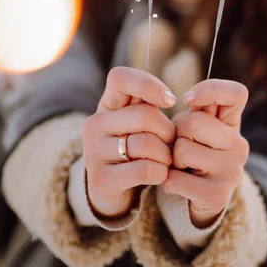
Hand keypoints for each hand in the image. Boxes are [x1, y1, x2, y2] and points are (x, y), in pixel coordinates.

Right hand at [83, 66, 176, 218]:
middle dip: (169, 131)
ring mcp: (93, 151)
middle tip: (172, 142)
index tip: (169, 101)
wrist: (111, 189)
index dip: (148, 84)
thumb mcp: (140, 121)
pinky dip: (161, 173)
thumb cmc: (135, 147)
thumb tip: (169, 98)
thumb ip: (151, 103)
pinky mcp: (101, 179)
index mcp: (107, 103)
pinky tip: (159, 174)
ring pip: (146, 144)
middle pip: (145, 115)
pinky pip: (144, 170)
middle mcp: (95, 123)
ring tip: (166, 160)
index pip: (120, 77)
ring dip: (166, 155)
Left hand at [162, 79, 248, 227]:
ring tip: (182, 166)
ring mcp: (232, 171)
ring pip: (183, 151)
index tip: (187, 99)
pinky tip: (179, 184)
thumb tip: (184, 97)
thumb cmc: (191, 149)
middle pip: (195, 123)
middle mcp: (239, 145)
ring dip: (172, 159)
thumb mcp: (192, 125)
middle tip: (183, 146)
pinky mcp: (218, 196)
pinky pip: (175, 180)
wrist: (198, 197)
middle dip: (177, 134)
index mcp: (232, 122)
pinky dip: (168, 182)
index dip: (211, 89)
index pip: (237, 93)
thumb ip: (193, 107)